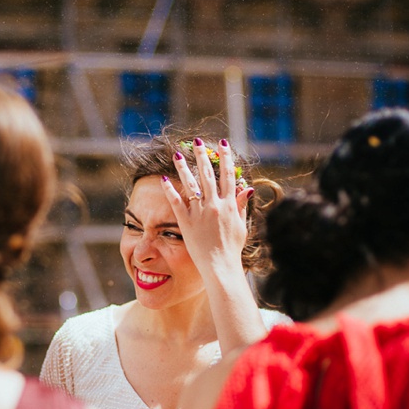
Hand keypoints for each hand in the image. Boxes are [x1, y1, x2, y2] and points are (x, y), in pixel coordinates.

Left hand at [161, 137, 253, 274]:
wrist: (220, 266)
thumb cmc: (232, 249)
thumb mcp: (241, 225)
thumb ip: (241, 205)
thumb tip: (245, 187)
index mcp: (229, 204)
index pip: (227, 175)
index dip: (225, 157)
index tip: (222, 144)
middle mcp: (215, 205)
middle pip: (208, 174)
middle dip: (202, 156)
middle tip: (197, 141)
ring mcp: (200, 213)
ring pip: (191, 185)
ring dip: (184, 167)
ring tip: (177, 154)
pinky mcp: (186, 222)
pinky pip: (176, 202)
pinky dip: (170, 190)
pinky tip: (164, 179)